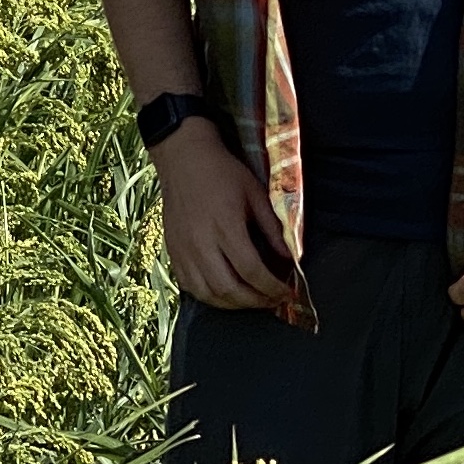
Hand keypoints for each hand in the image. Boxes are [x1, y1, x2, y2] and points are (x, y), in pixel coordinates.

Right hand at [149, 120, 301, 317]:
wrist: (183, 159)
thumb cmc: (222, 173)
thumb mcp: (255, 193)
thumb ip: (273, 227)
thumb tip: (290, 257)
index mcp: (226, 227)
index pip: (252, 271)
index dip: (272, 288)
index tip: (288, 292)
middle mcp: (202, 244)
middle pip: (230, 289)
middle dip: (256, 301)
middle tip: (273, 300)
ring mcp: (183, 251)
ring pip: (208, 294)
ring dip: (233, 304)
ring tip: (251, 300)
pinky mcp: (172, 252)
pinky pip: (189, 287)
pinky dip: (209, 297)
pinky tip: (224, 293)